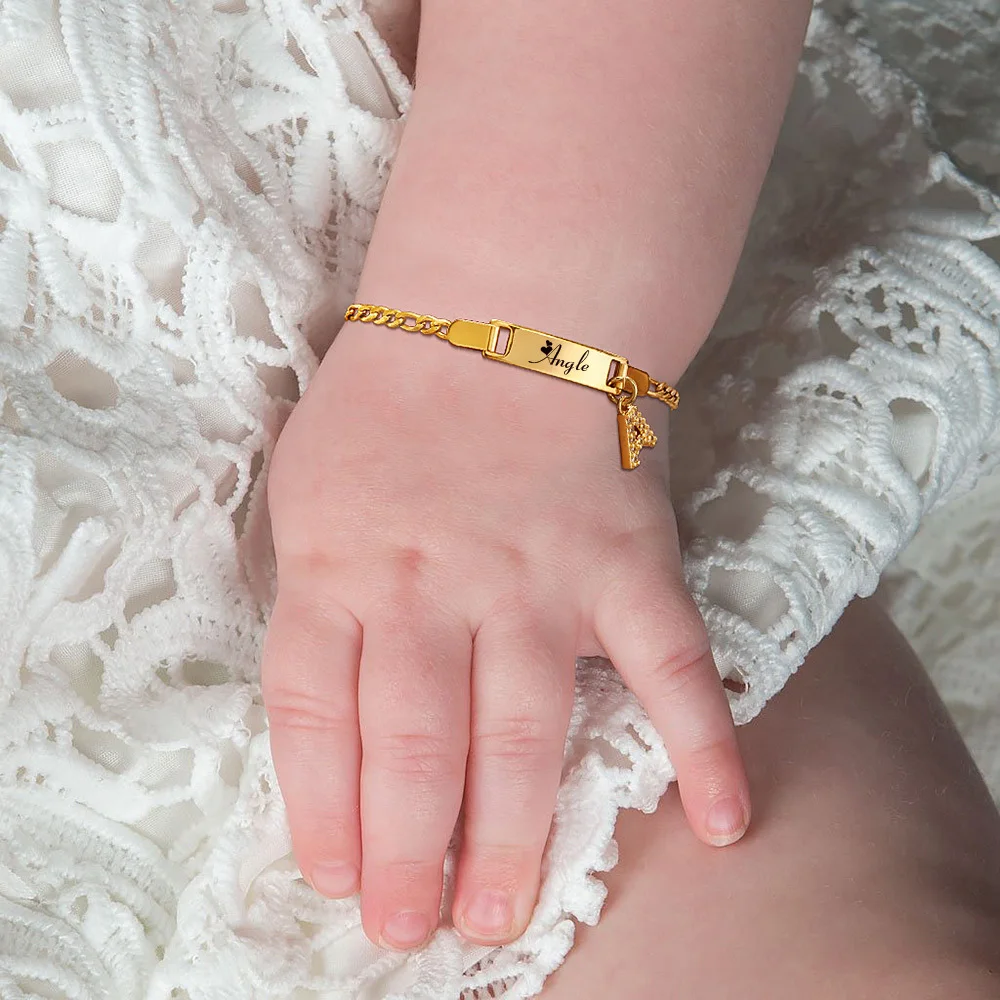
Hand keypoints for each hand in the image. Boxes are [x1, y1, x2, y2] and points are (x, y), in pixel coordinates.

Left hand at [263, 319, 749, 950]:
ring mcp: (537, 580)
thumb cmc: (393, 404)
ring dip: (513, 833)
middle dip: (409, 852)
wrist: (506, 314)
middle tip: (412, 929)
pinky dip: (702, 742)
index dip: (321, 809)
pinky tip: (722, 824)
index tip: (334, 877)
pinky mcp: (627, 566)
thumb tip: (330, 714)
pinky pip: (670, 664)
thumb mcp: (310, 487)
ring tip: (495, 914)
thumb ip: (315, 594)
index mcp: (341, 566)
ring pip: (523, 731)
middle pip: (415, 746)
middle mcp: (435, 587)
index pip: (318, 715)